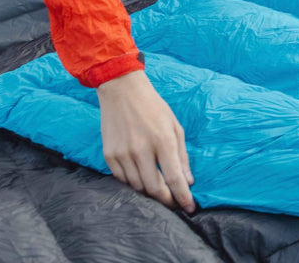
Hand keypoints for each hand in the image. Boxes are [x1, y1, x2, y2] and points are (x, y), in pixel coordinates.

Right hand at [97, 70, 195, 211]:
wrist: (121, 90)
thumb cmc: (153, 108)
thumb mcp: (175, 127)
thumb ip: (182, 156)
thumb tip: (188, 181)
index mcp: (162, 140)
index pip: (174, 178)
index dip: (183, 197)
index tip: (189, 208)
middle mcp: (141, 149)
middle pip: (154, 188)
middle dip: (167, 200)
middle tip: (174, 203)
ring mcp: (123, 153)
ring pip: (138, 187)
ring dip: (150, 193)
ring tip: (159, 190)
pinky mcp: (109, 154)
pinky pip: (122, 179)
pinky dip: (134, 183)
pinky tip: (141, 178)